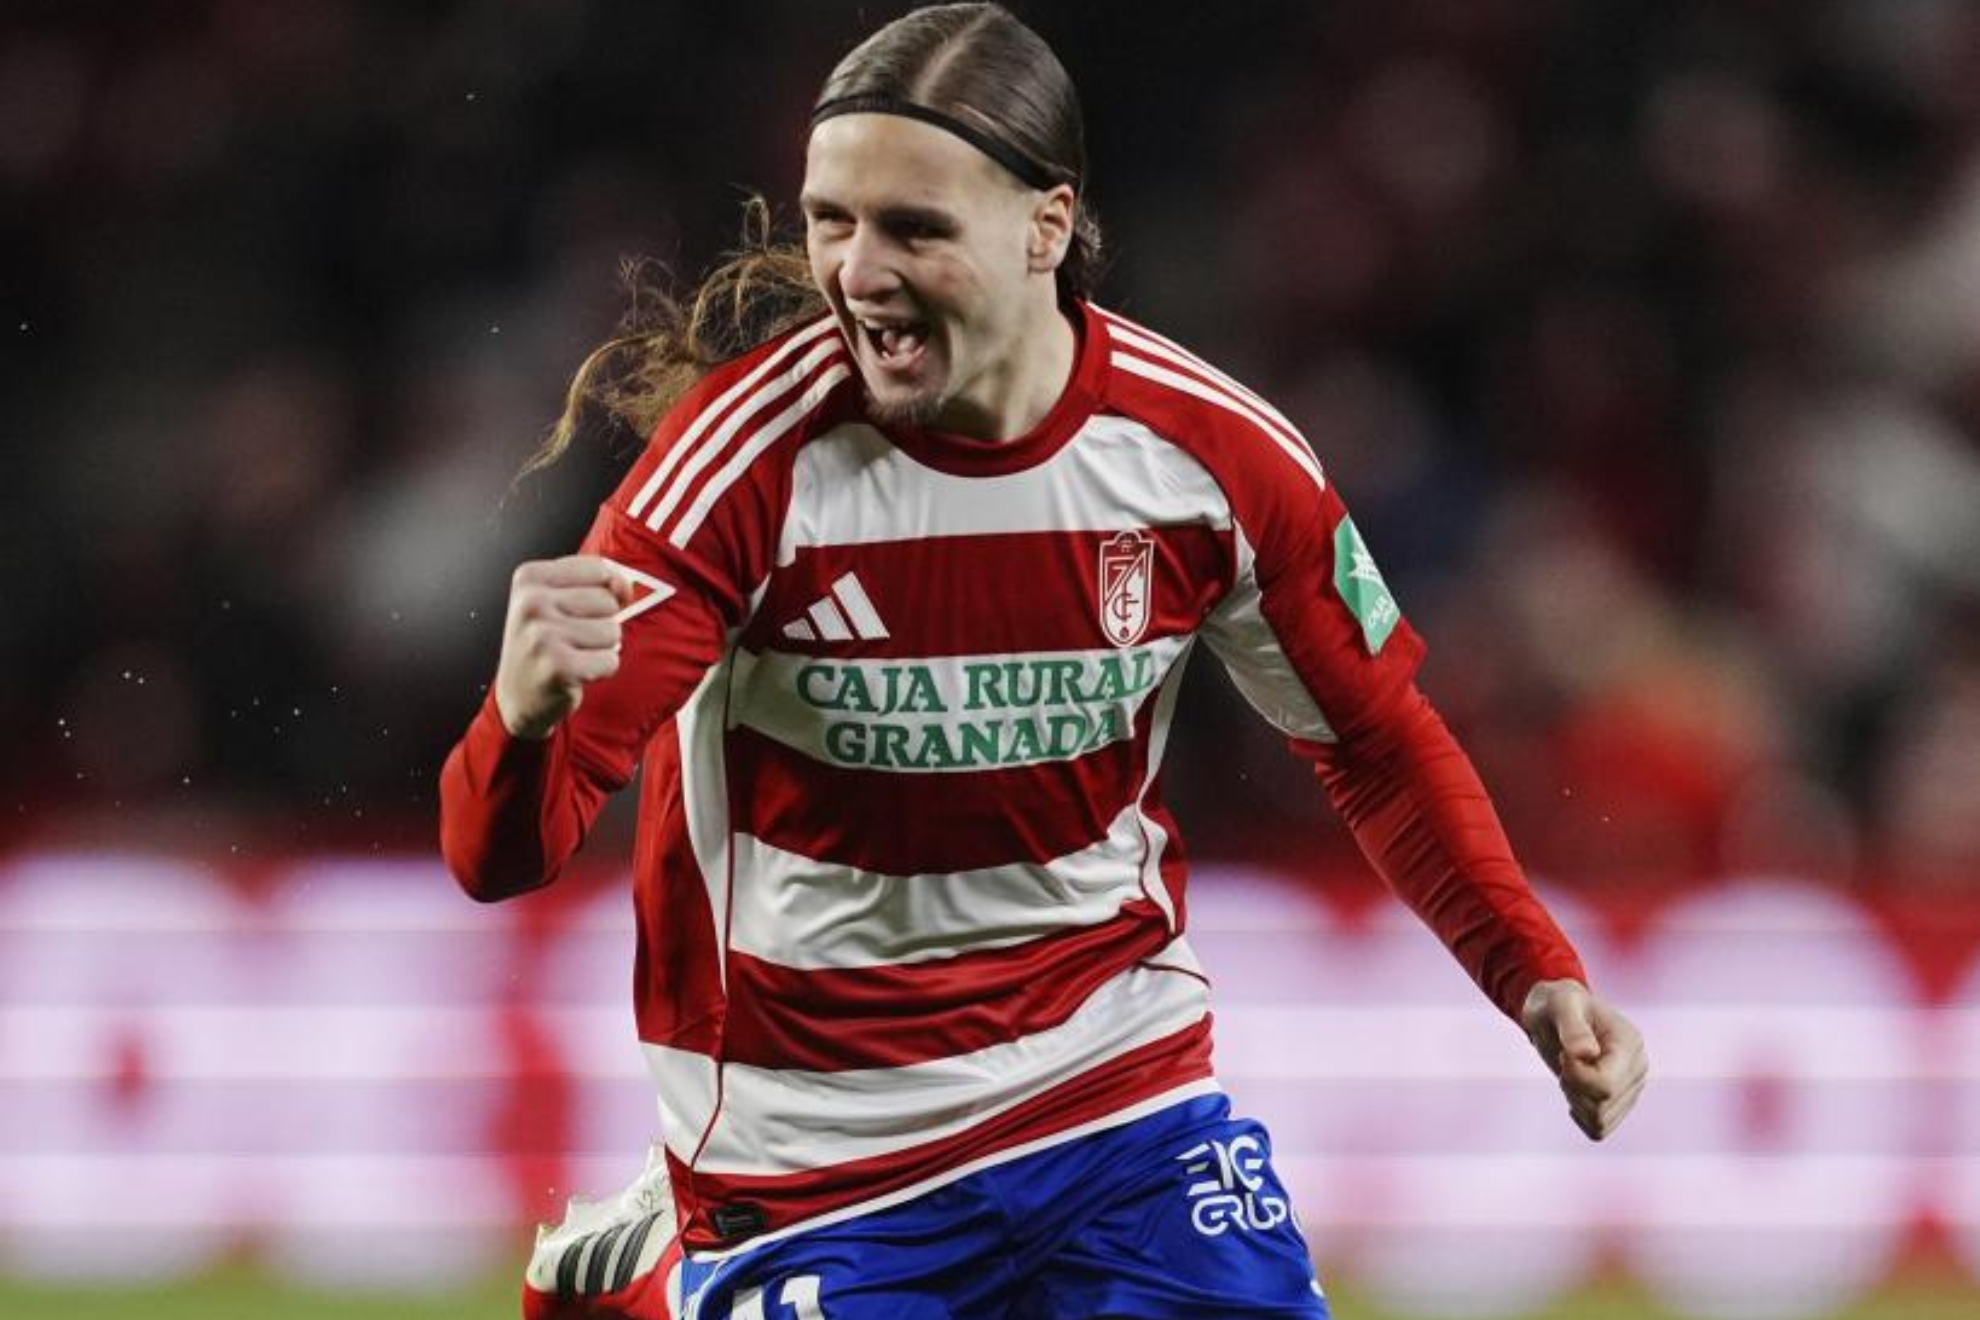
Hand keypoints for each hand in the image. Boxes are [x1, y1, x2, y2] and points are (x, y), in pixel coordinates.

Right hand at [493, 556, 634, 739]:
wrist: (519, 694)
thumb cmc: (544, 641)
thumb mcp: (558, 597)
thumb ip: (597, 581)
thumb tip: (626, 586)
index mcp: (529, 577)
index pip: (599, 569)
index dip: (605, 590)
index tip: (582, 608)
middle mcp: (531, 603)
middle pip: (607, 601)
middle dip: (600, 622)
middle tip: (570, 638)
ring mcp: (542, 636)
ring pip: (612, 631)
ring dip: (600, 648)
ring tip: (572, 654)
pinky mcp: (559, 667)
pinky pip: (611, 660)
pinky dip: (601, 670)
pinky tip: (575, 673)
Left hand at [1520, 978, 1647, 1140]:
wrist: (1556, 1013)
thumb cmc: (1558, 1004)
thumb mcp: (1560, 1005)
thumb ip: (1572, 1028)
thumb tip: (1586, 1054)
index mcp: (1630, 1044)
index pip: (1606, 1086)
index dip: (1576, 1076)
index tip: (1564, 1053)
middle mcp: (1638, 1068)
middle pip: (1602, 1107)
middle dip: (1573, 1087)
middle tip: (1565, 1060)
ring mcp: (1632, 1088)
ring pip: (1600, 1121)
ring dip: (1575, 1101)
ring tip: (1571, 1072)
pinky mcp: (1620, 1103)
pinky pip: (1599, 1129)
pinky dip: (1580, 1115)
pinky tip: (1573, 1090)